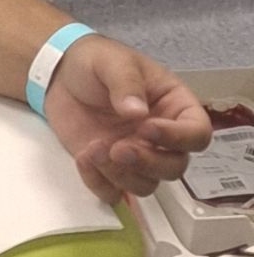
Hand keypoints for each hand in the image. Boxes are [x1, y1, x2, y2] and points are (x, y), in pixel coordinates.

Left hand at [42, 35, 211, 200]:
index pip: (197, 133)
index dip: (179, 138)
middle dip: (148, 163)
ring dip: (121, 175)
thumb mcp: (114, 62)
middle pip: (175, 167)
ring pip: (146, 185)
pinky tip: (83, 158)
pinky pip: (113, 193)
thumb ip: (127, 84)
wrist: (59, 76)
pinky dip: (99, 184)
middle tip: (118, 148)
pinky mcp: (109, 169)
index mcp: (174, 107)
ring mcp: (135, 156)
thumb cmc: (96, 62)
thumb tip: (138, 113)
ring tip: (93, 149)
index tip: (147, 128)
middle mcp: (161, 137)